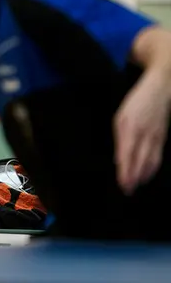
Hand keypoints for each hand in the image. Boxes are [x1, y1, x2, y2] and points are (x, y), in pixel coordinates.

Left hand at [114, 72, 170, 194]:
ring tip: (136, 185)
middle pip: (140, 162)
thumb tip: (119, 159)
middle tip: (127, 190)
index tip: (122, 183)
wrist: (159, 91)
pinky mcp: (163, 138)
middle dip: (133, 178)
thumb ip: (120, 140)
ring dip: (143, 176)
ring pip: (151, 162)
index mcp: (131, 128)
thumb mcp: (120, 118)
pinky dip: (152, 168)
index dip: (125, 171)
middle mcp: (145, 135)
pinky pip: (158, 156)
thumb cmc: (136, 104)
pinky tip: (147, 175)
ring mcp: (156, 137)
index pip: (127, 155)